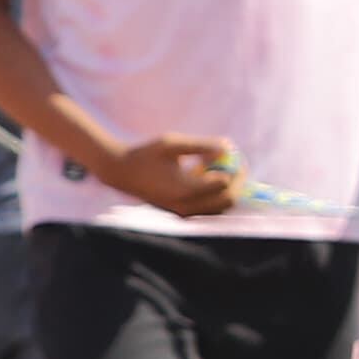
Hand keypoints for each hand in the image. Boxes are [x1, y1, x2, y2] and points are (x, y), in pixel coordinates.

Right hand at [100, 133, 241, 217]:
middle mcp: (186, 206)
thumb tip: (229, 147)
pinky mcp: (181, 214)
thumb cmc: (146, 154)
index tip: (236, 154)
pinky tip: (203, 176)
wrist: (121, 172)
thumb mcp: (173, 144)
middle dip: (237, 182)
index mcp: (185, 189)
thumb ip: (202, 145)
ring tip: (218, 168)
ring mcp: (183, 213)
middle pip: (227, 200)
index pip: (223, 183)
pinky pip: (208, 209)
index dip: (234, 169)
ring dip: (226, 189)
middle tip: (238, 164)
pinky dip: (215, 195)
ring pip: (220, 208)